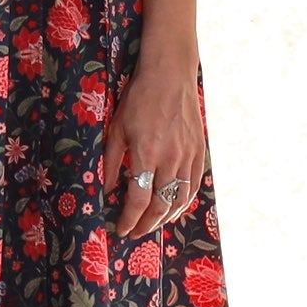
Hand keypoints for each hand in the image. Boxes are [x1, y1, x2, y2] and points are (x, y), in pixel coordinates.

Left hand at [102, 55, 204, 239]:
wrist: (170, 74)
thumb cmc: (139, 98)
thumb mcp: (117, 128)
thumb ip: (112, 162)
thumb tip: (107, 190)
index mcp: (147, 153)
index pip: (138, 200)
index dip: (128, 219)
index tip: (120, 229)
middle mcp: (171, 159)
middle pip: (160, 206)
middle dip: (146, 225)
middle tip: (134, 232)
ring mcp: (188, 156)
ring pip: (179, 200)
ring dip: (165, 218)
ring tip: (152, 224)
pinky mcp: (199, 151)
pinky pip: (194, 186)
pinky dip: (183, 202)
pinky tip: (173, 207)